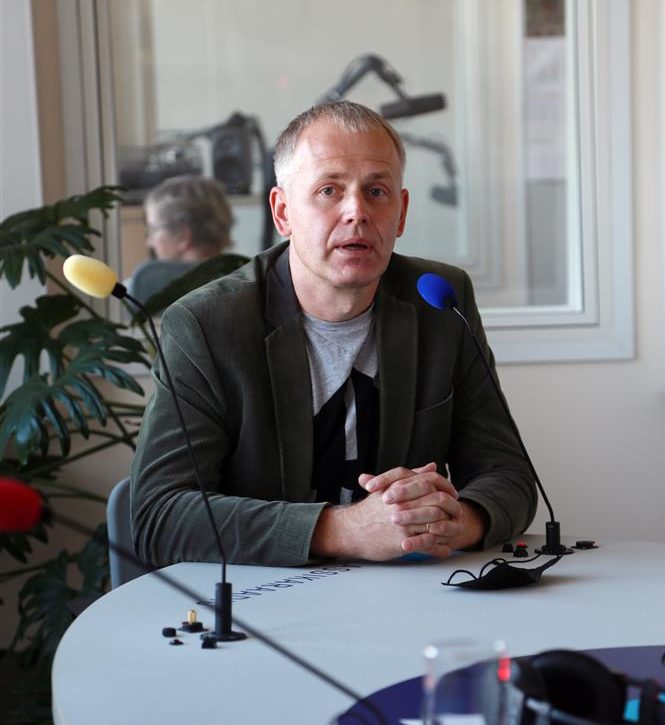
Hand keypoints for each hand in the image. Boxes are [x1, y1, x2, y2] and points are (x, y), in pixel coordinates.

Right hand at [310, 463, 480, 560]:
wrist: (351, 531)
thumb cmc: (369, 511)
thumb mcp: (388, 487)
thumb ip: (411, 476)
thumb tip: (432, 466)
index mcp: (399, 487)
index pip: (430, 481)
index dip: (445, 487)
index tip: (453, 494)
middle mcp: (402, 502)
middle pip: (437, 500)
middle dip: (452, 507)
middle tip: (458, 513)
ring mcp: (403, 521)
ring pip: (436, 521)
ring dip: (449, 527)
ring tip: (454, 530)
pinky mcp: (403, 539)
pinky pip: (428, 543)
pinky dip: (439, 547)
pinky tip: (444, 548)